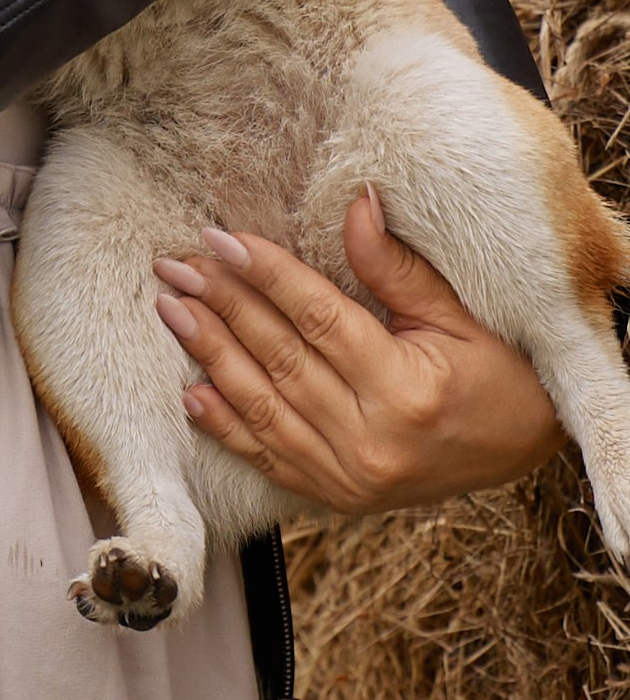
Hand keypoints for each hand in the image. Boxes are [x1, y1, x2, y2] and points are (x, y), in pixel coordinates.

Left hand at [154, 188, 564, 515]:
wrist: (526, 447)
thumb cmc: (501, 371)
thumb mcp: (459, 314)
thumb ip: (397, 267)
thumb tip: (356, 202)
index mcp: (407, 390)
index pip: (318, 319)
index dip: (266, 275)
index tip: (221, 239)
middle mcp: (372, 441)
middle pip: (280, 360)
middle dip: (222, 306)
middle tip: (177, 265)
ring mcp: (351, 478)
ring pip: (263, 408)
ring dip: (210, 356)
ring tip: (171, 311)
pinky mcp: (338, 497)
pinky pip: (268, 459)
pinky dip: (225, 427)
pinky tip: (189, 392)